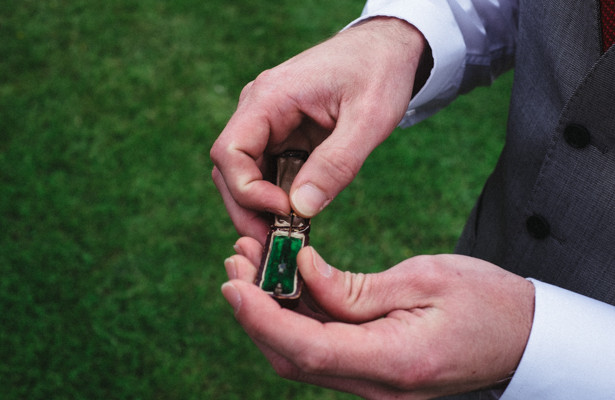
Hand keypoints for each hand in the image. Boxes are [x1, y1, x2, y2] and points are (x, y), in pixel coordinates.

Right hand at [210, 18, 425, 242]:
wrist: (385, 49)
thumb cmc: (379, 73)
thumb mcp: (369, 119)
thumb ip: (337, 163)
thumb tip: (302, 209)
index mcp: (270, 97)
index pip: (230, 152)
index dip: (247, 191)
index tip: (285, 211)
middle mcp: (259, 109)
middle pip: (231, 169)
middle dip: (248, 209)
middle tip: (275, 242)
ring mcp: (268, 122)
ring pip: (246, 173)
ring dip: (262, 207)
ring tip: (287, 234)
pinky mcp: (282, 133)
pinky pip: (269, 169)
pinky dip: (279, 195)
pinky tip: (298, 214)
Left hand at [222, 237, 534, 398]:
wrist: (525, 336)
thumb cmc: (488, 302)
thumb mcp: (424, 278)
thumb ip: (354, 287)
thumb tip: (301, 272)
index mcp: (395, 361)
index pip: (308, 349)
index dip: (261, 318)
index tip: (233, 284)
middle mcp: (378, 384)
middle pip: (294, 357)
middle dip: (255, 312)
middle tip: (236, 262)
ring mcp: (375, 383)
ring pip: (303, 355)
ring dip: (271, 312)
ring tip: (253, 262)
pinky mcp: (375, 370)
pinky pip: (324, 348)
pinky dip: (297, 317)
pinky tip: (285, 282)